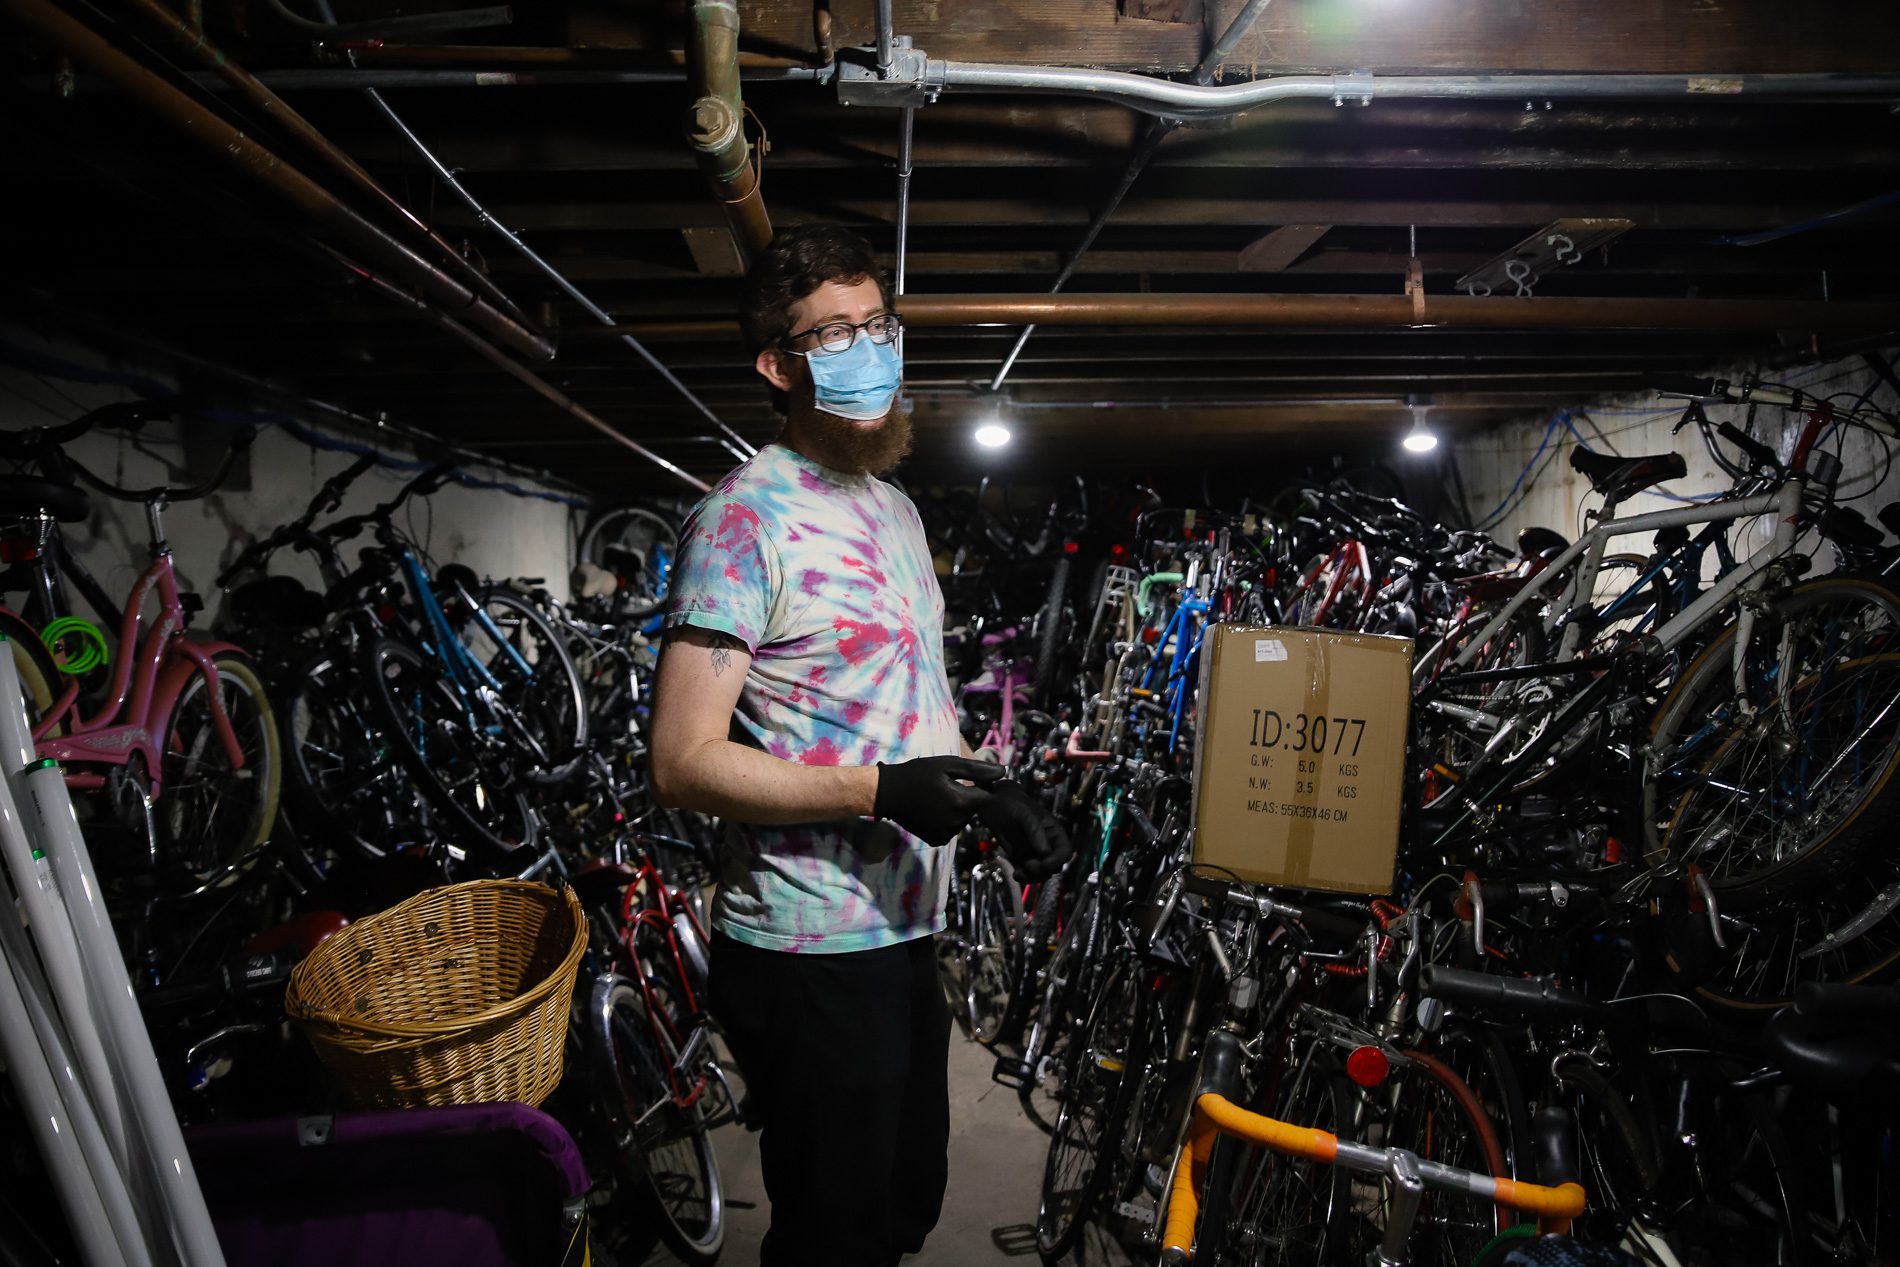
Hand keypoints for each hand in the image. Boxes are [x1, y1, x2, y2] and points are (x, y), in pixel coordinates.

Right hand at [874, 756, 1004, 846]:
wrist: (888, 793)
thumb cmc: (918, 774)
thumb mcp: (948, 765)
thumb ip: (978, 770)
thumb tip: (1004, 771)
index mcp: (962, 802)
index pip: (989, 796)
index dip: (981, 787)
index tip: (966, 780)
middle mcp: (957, 822)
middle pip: (975, 809)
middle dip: (968, 798)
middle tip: (947, 787)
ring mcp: (946, 833)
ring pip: (964, 820)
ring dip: (958, 810)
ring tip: (938, 798)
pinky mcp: (937, 840)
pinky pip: (951, 829)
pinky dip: (947, 821)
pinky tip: (933, 811)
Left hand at [977, 780, 1073, 880]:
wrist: (995, 806)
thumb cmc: (1013, 804)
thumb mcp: (1025, 814)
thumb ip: (1035, 832)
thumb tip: (1045, 852)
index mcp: (1054, 833)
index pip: (1065, 851)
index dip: (1058, 860)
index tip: (1044, 864)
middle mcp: (1048, 845)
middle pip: (1054, 866)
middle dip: (1042, 870)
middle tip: (1027, 864)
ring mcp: (1035, 854)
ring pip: (1041, 874)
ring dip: (1032, 877)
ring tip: (1019, 873)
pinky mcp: (1022, 859)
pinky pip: (1027, 874)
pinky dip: (1023, 877)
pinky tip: (1016, 874)